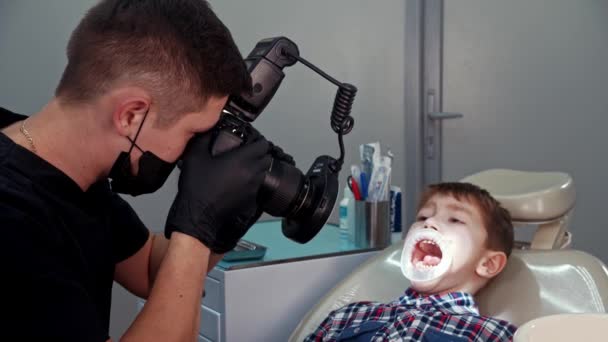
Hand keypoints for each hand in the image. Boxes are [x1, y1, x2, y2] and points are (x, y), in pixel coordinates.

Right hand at [165, 131, 270, 253]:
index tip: (252, 140)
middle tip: (248, 152)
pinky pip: (257, 186)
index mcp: (241, 160)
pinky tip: (239, 182)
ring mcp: (253, 188)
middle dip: (260, 153)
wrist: (198, 214)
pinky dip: (252, 182)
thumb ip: (204, 139)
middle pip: (267, 158)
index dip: (259, 140)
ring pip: (263, 173)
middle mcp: (252, 173)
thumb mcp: (195, 156)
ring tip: (244, 166)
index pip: (263, 145)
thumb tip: (210, 130)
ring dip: (257, 167)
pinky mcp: (251, 200)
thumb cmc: (197, 187)